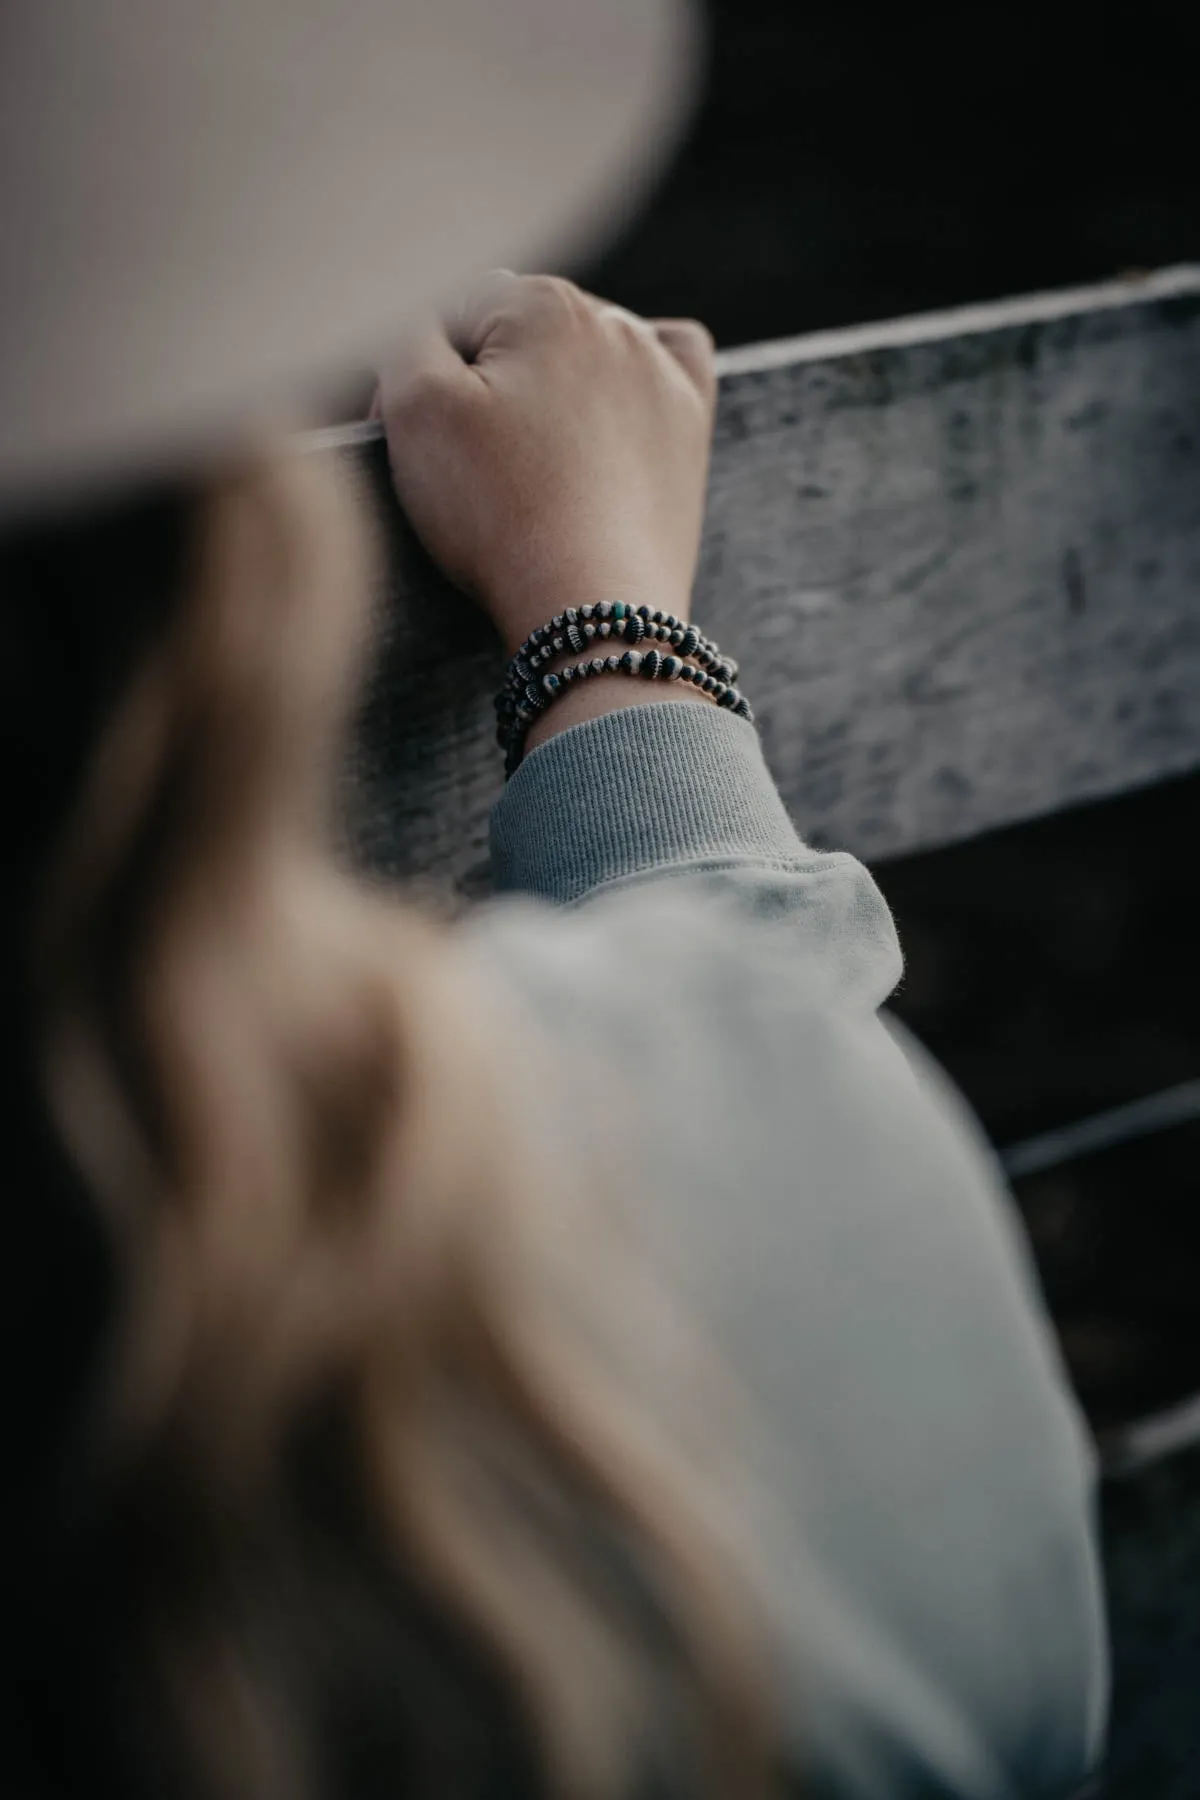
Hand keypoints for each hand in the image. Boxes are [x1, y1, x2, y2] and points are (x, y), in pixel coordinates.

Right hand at [374, 272, 716, 654]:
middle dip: (483, 380)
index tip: (412, 445)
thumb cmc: (499, 512)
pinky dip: (640, 373)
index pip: (452, 315)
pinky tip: (615, 402)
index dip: (416, 377)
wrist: (592, 606)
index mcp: (543, 304)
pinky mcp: (690, 427)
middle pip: (520, 331)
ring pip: (585, 350)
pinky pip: (672, 362)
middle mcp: (614, 322)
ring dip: (550, 385)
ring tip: (531, 456)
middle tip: (466, 463)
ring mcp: (661, 374)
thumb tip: (429, 323)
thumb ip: (406, 334)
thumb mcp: (416, 408)